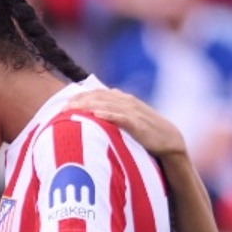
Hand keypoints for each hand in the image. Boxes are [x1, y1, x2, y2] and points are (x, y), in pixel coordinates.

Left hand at [68, 89, 187, 158]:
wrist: (168, 138)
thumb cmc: (145, 129)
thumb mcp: (127, 116)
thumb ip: (113, 110)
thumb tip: (94, 109)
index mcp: (123, 99)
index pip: (98, 93)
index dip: (81, 96)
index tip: (64, 103)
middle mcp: (127, 102)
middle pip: (99, 98)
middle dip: (80, 101)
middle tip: (63, 108)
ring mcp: (133, 112)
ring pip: (107, 106)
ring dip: (89, 107)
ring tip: (73, 109)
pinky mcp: (138, 124)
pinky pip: (122, 118)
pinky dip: (109, 115)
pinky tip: (97, 116)